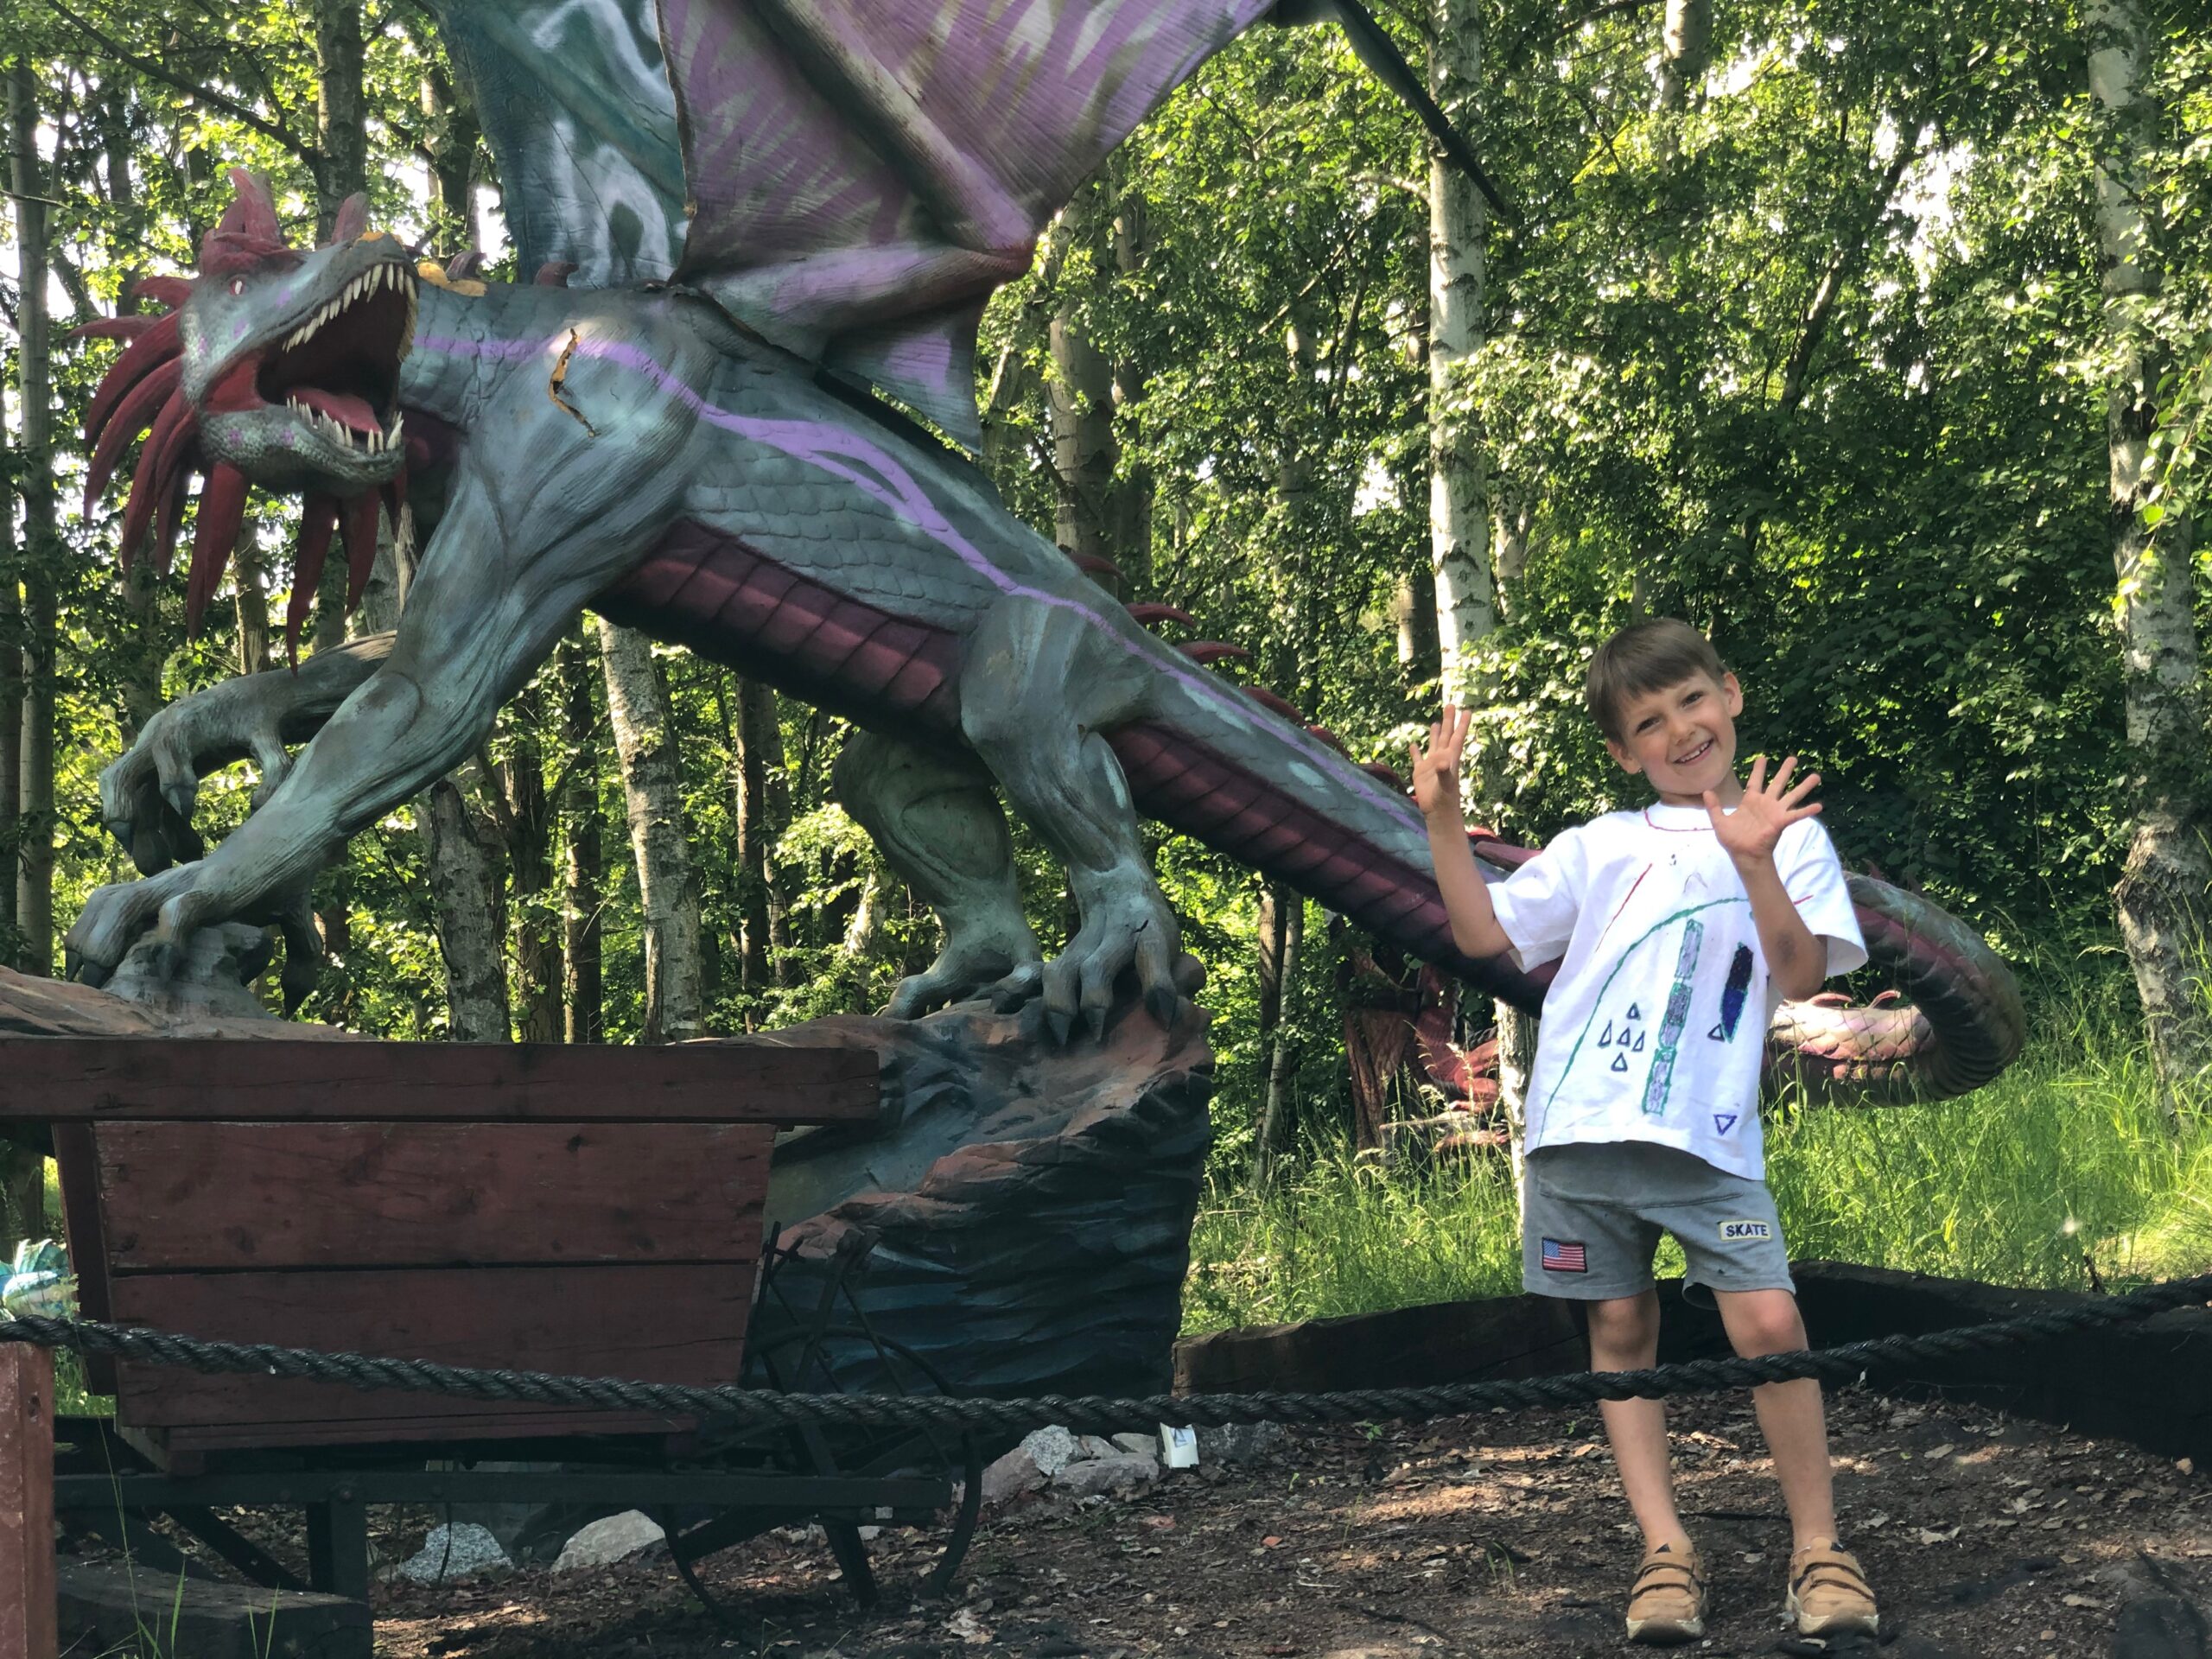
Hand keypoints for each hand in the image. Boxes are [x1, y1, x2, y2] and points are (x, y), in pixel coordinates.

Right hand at [1411, 707, 1472, 823]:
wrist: (1437, 812)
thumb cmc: (1444, 799)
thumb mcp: (1445, 785)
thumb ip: (1444, 772)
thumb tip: (1442, 761)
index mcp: (1450, 758)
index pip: (1457, 737)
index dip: (1462, 724)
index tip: (1467, 710)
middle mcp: (1442, 758)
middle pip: (1446, 735)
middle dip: (1449, 721)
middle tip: (1451, 705)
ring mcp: (1431, 764)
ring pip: (1433, 744)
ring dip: (1435, 733)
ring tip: (1436, 722)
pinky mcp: (1420, 772)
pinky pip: (1417, 758)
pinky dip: (1415, 751)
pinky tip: (1413, 744)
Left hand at [1706, 753, 1820, 865]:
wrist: (1743, 855)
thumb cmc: (1733, 840)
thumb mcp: (1719, 822)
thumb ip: (1714, 807)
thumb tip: (1706, 791)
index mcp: (1751, 801)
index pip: (1755, 781)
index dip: (1758, 770)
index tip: (1763, 757)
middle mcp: (1765, 804)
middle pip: (1777, 783)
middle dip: (1785, 771)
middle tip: (1793, 758)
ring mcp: (1775, 812)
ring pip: (1792, 795)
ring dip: (1804, 786)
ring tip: (1816, 776)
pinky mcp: (1781, 822)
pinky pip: (1795, 815)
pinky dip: (1806, 810)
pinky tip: (1819, 805)